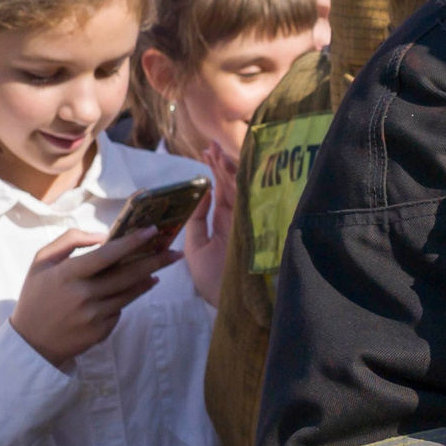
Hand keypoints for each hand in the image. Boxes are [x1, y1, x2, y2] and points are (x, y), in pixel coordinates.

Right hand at [8, 227, 172, 368]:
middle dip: (155, 261)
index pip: (105, 255)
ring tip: (160, 267)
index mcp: (67, 275)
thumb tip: (103, 235)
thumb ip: (70, 241)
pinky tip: (135, 289)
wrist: (32, 342)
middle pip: (127, 275)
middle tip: (174, 252)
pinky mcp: (101, 331)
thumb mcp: (41, 262)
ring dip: (148, 278)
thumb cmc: (37, 295)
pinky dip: (128, 297)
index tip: (151, 231)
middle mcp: (83, 295)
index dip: (131, 242)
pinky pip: (121, 309)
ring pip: (130, 293)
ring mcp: (94, 316)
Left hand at [181, 145, 237, 308]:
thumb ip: (196, 220)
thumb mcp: (194, 247)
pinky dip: (237, 178)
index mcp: (224, 224)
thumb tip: (203, 193)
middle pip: (230, 185)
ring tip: (216, 150)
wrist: (231, 300)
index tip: (207, 154)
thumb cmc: (212, 279)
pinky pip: (244, 195)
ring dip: (226, 167)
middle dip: (220, 164)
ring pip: (237, 186)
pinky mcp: (251, 221)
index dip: (214, 174)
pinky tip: (228, 163)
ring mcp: (245, 218)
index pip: (220, 193)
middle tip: (211, 145)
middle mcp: (237, 218)